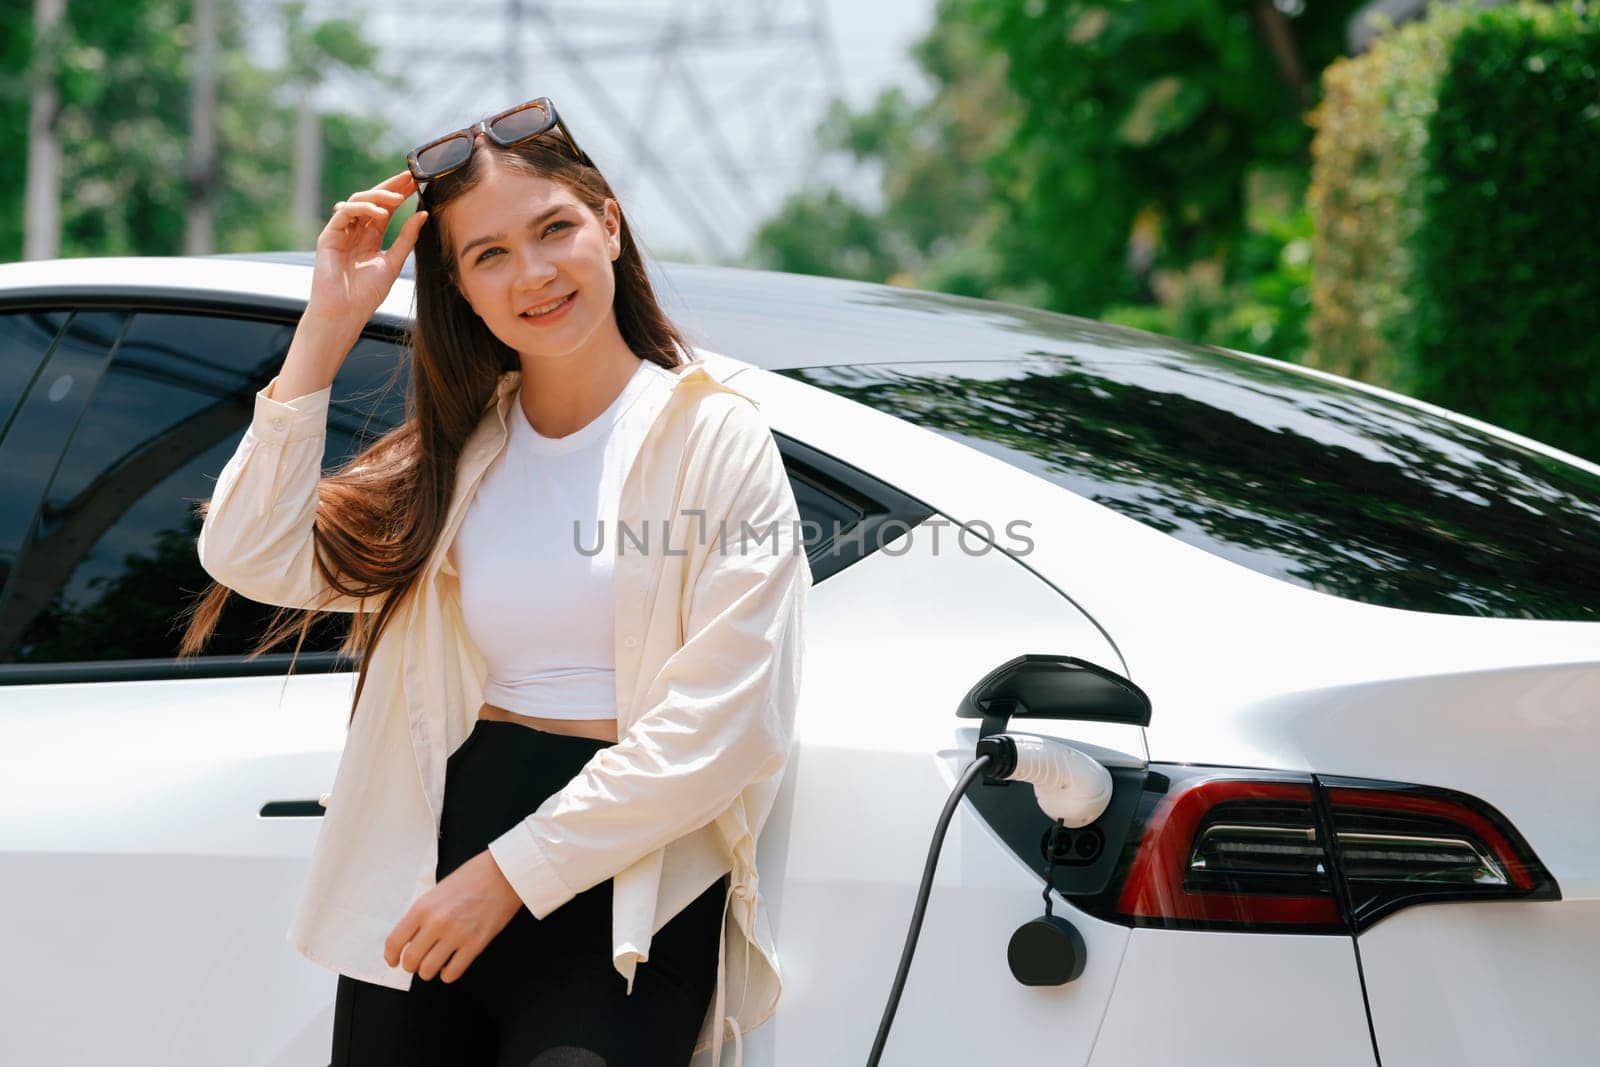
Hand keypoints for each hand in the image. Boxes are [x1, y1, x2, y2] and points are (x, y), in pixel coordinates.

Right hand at [307, 169, 429, 330]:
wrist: (345, 313)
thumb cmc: (367, 294)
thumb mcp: (393, 262)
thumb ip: (407, 239)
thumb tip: (424, 215)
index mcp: (371, 236)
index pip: (386, 208)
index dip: (400, 194)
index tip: (418, 182)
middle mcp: (355, 230)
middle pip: (373, 200)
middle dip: (391, 187)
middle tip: (409, 177)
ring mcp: (341, 231)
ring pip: (358, 201)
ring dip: (378, 197)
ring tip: (398, 199)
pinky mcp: (329, 235)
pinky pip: (344, 213)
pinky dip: (363, 209)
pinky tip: (380, 214)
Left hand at [384, 850, 522, 982]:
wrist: (503, 874)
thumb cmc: (471, 878)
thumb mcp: (437, 891)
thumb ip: (423, 914)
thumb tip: (412, 938)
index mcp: (422, 907)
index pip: (395, 941)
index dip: (391, 956)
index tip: (394, 961)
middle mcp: (436, 923)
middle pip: (410, 960)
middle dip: (411, 966)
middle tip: (417, 962)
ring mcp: (456, 935)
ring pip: (428, 970)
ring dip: (428, 971)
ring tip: (435, 964)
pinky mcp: (475, 944)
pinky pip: (452, 973)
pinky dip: (448, 974)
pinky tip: (451, 965)